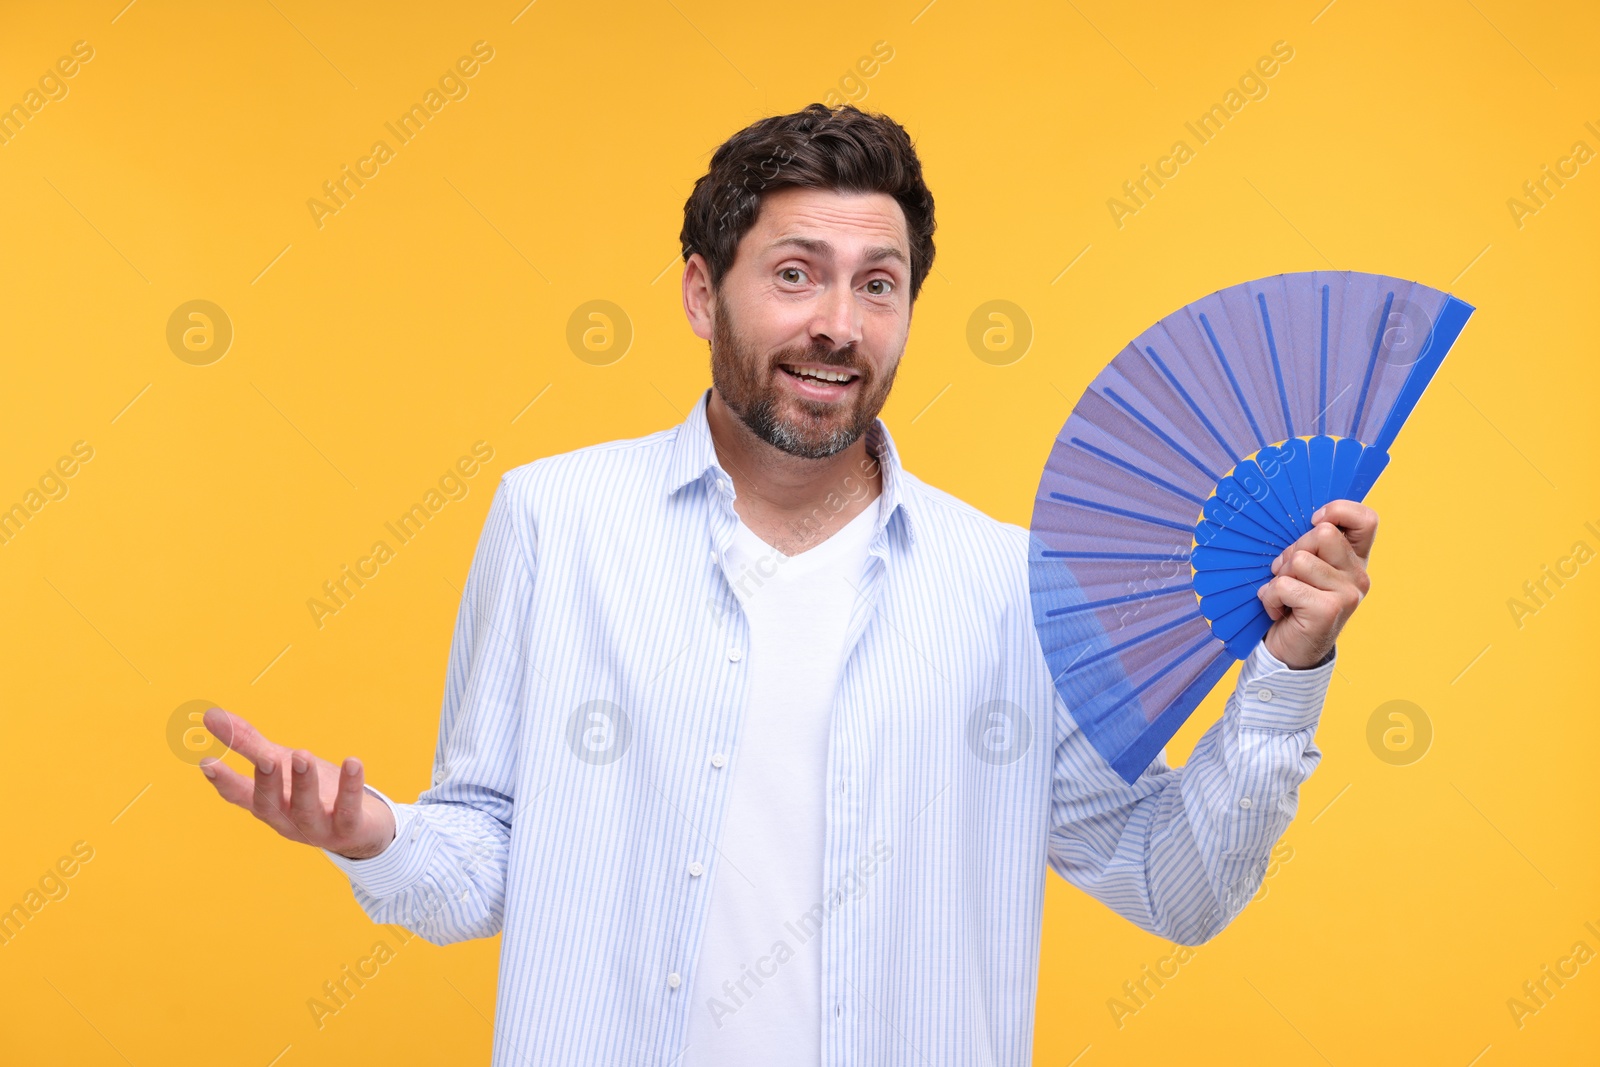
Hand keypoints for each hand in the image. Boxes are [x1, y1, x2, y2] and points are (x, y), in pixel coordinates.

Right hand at [196, 707, 395, 859]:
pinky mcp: (347, 828)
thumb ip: (248, 743)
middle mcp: (287, 819)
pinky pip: (348, 809)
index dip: (224, 781)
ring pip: (306, 807)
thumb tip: (210, 714)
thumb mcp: (279, 763)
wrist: (359, 825)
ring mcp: (316, 826)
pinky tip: (353, 763)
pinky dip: (350, 787)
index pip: (240, 795)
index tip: (208, 763)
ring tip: (303, 755)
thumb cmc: (310, 790)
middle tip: (267, 759)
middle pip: (271, 804)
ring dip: (304, 782)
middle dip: (267, 782)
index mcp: (268, 803)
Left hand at [1256, 499, 1375, 669]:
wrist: (1291, 652)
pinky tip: (1278, 610)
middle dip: (1293, 551)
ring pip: (1299, 560)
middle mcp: (1358, 575)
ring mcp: (1347, 594)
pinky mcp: (1328, 610)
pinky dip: (1270, 597)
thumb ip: (1312, 545)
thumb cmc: (1293, 602)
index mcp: (1356, 559)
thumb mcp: (1306, 570)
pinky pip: (1284, 585)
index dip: (1338, 511)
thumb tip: (1306, 521)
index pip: (1366, 519)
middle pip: (1322, 534)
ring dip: (1279, 577)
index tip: (1314, 522)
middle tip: (1288, 576)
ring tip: (1284, 596)